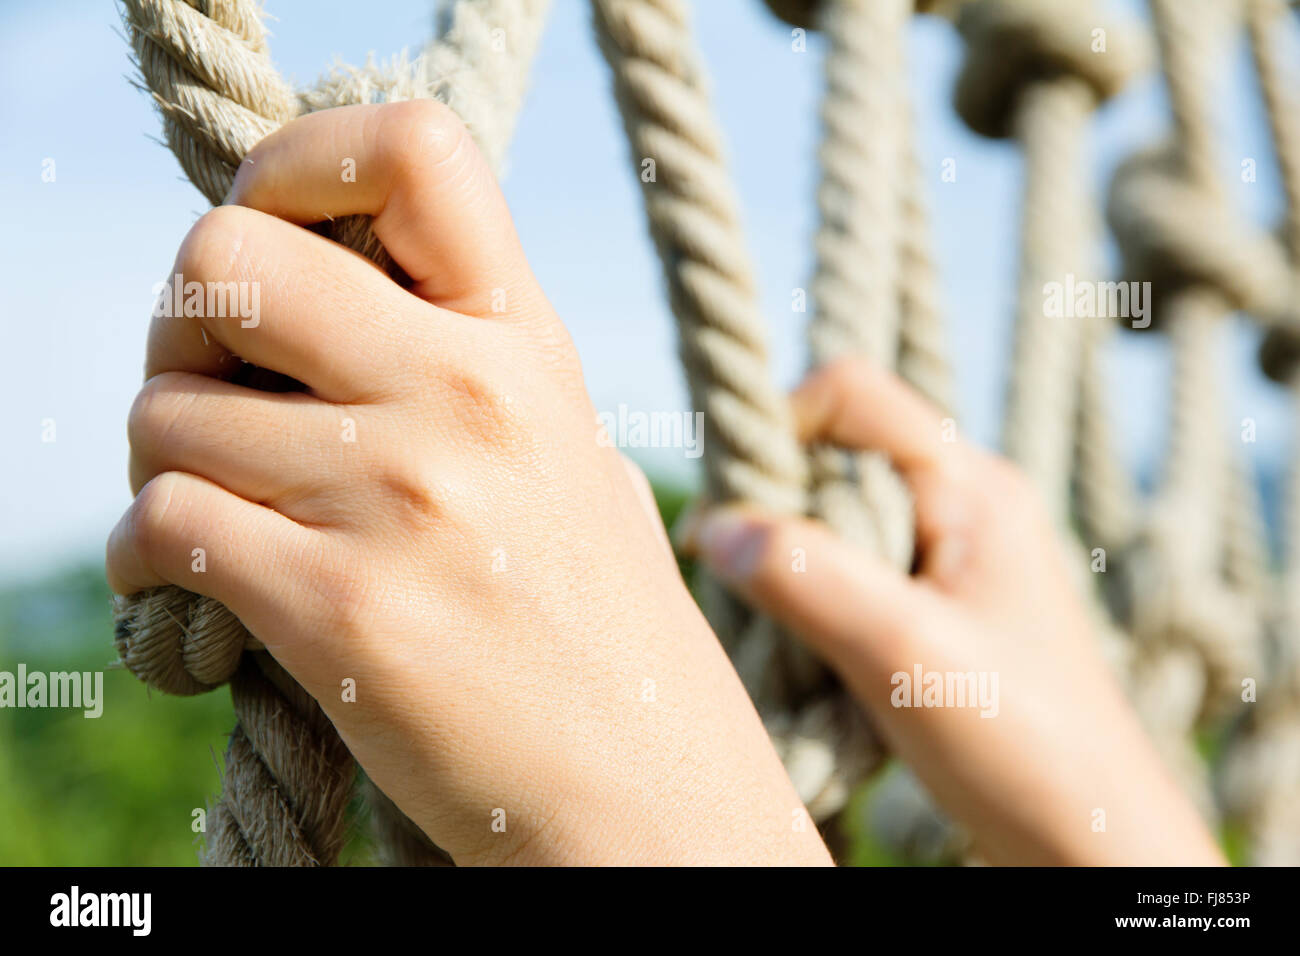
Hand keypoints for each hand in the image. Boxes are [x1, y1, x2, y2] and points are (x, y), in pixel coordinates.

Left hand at [106, 101, 830, 865]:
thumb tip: (328, 315)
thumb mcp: (570, 458)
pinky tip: (186, 591)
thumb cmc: (600, 627)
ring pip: (165, 413)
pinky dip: (144, 558)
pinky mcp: (342, 609)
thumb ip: (472, 371)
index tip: (273, 235)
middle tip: (212, 398)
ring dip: (158, 466)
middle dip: (180, 332)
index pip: (408, 151)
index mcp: (526, 347)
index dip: (296, 165)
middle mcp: (467, 396)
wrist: (644, 789)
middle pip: (224, 261)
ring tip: (208, 518)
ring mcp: (405, 497)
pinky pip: (162, 522)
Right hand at [682, 358, 1225, 865]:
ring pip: (836, 519)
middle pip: (834, 456)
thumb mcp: (903, 653)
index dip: (778, 430)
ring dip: (793, 568)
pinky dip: (815, 604)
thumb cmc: (1021, 744)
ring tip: (794, 640)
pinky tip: (819, 663)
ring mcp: (952, 556)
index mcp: (971, 486)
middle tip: (754, 591)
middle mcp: (962, 503)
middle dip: (777, 513)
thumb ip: (807, 577)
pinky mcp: (938, 606)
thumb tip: (712, 527)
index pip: (849, 394)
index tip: (732, 515)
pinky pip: (852, 571)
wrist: (1088, 838)